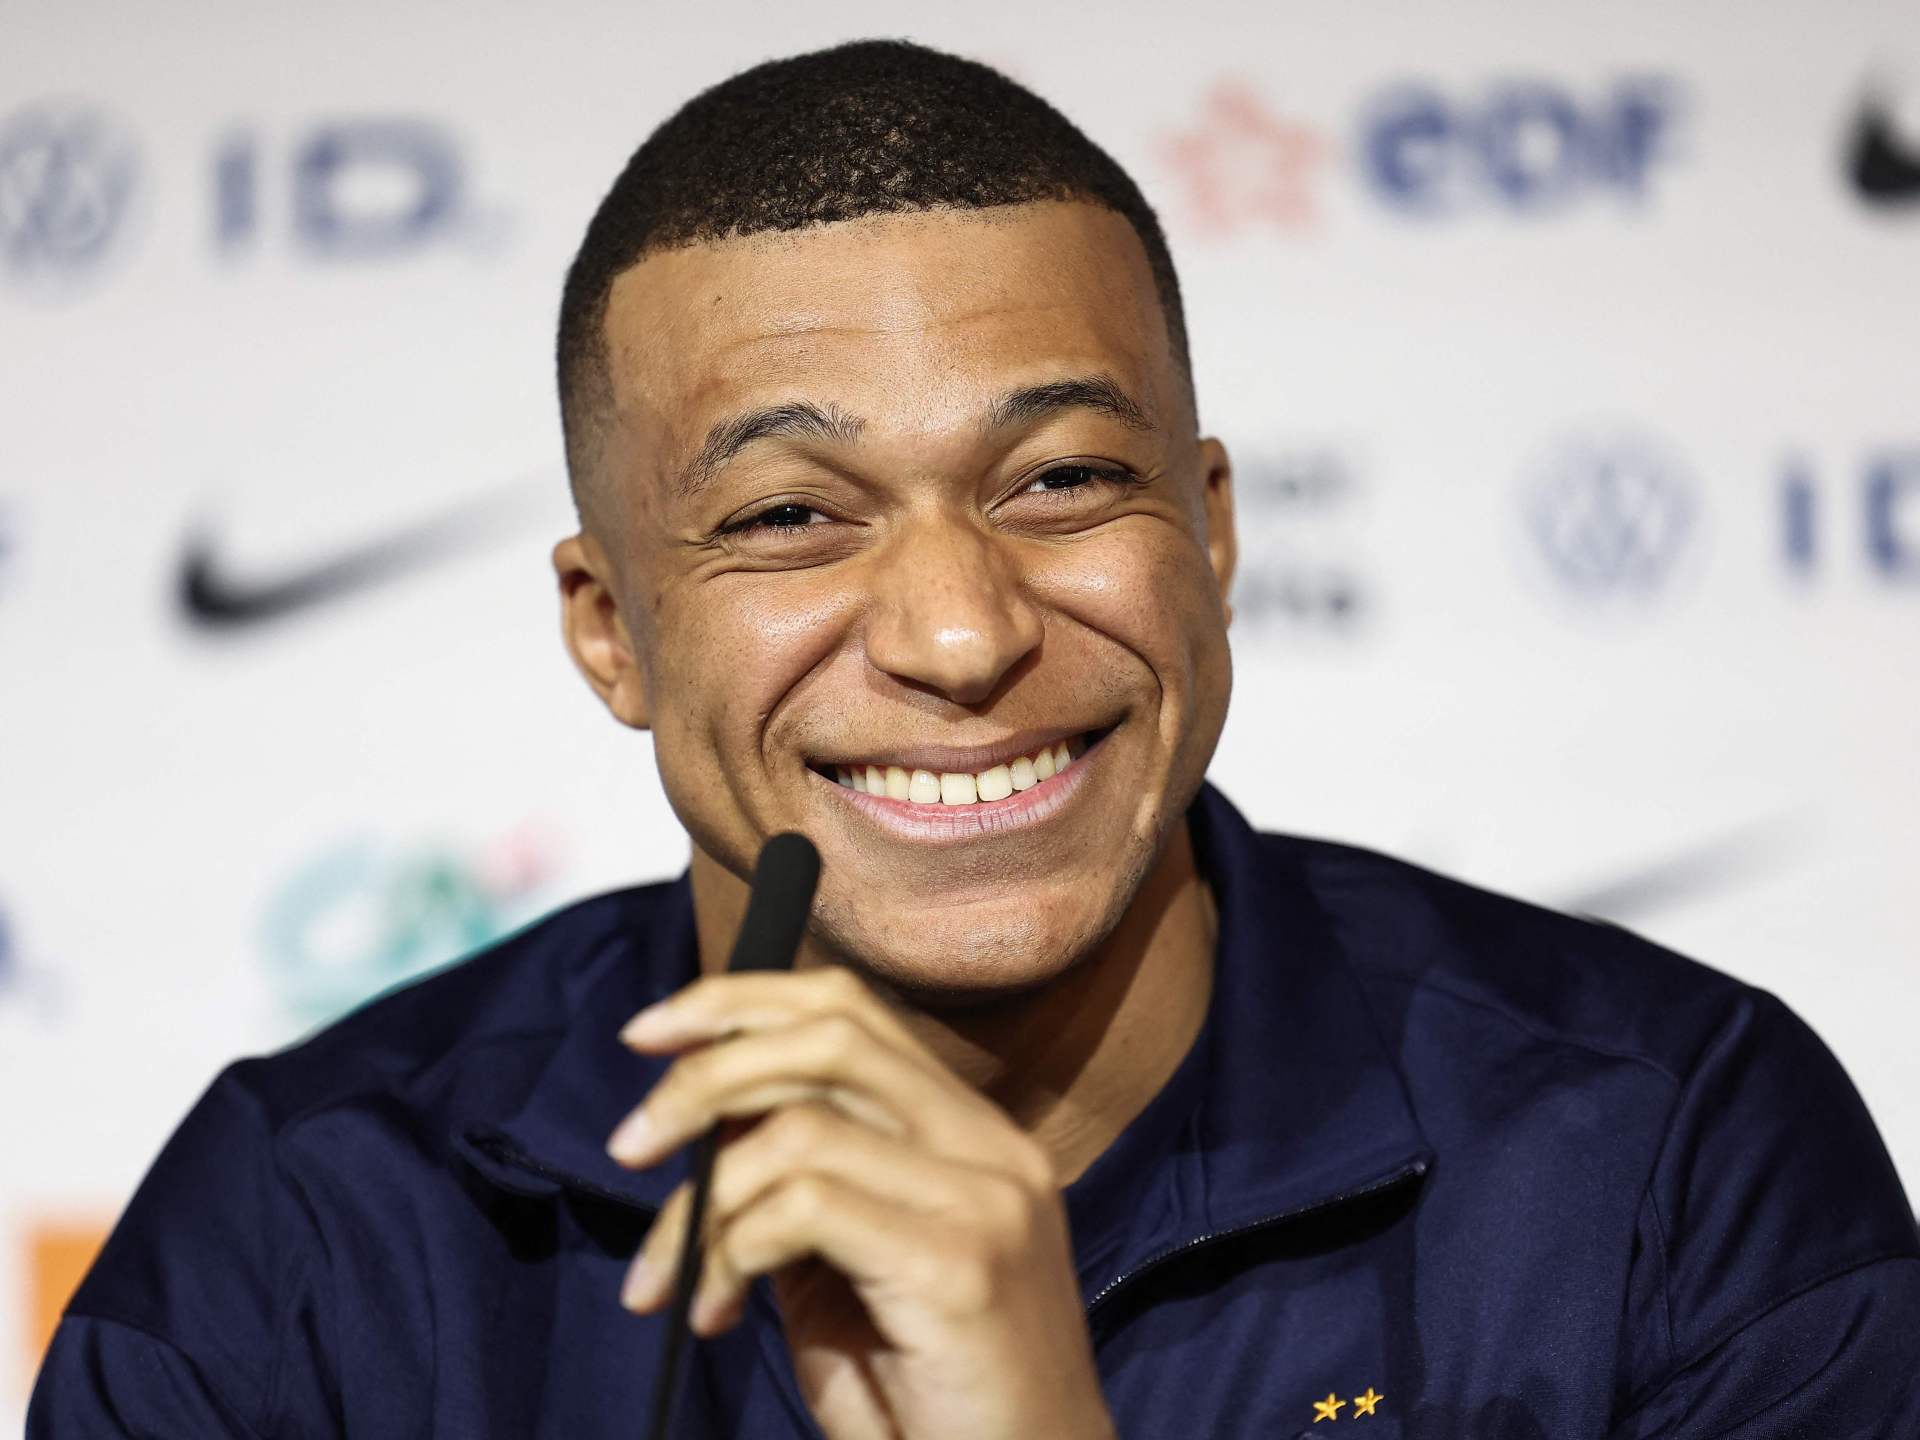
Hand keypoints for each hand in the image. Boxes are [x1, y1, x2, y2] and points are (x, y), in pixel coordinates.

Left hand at [607, 966, 1116, 1439]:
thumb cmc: (924, 1399)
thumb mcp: (850, 1267)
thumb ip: (804, 1181)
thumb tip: (704, 1119)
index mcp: (974, 1131)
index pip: (850, 1009)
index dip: (740, 1003)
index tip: (649, 1037)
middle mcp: (992, 1145)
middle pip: (828, 1036)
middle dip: (703, 1076)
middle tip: (629, 1146)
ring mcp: (985, 1199)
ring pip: (801, 1126)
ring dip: (702, 1201)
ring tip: (667, 1278)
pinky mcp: (959, 1266)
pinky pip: (804, 1208)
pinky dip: (732, 1251)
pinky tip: (716, 1313)